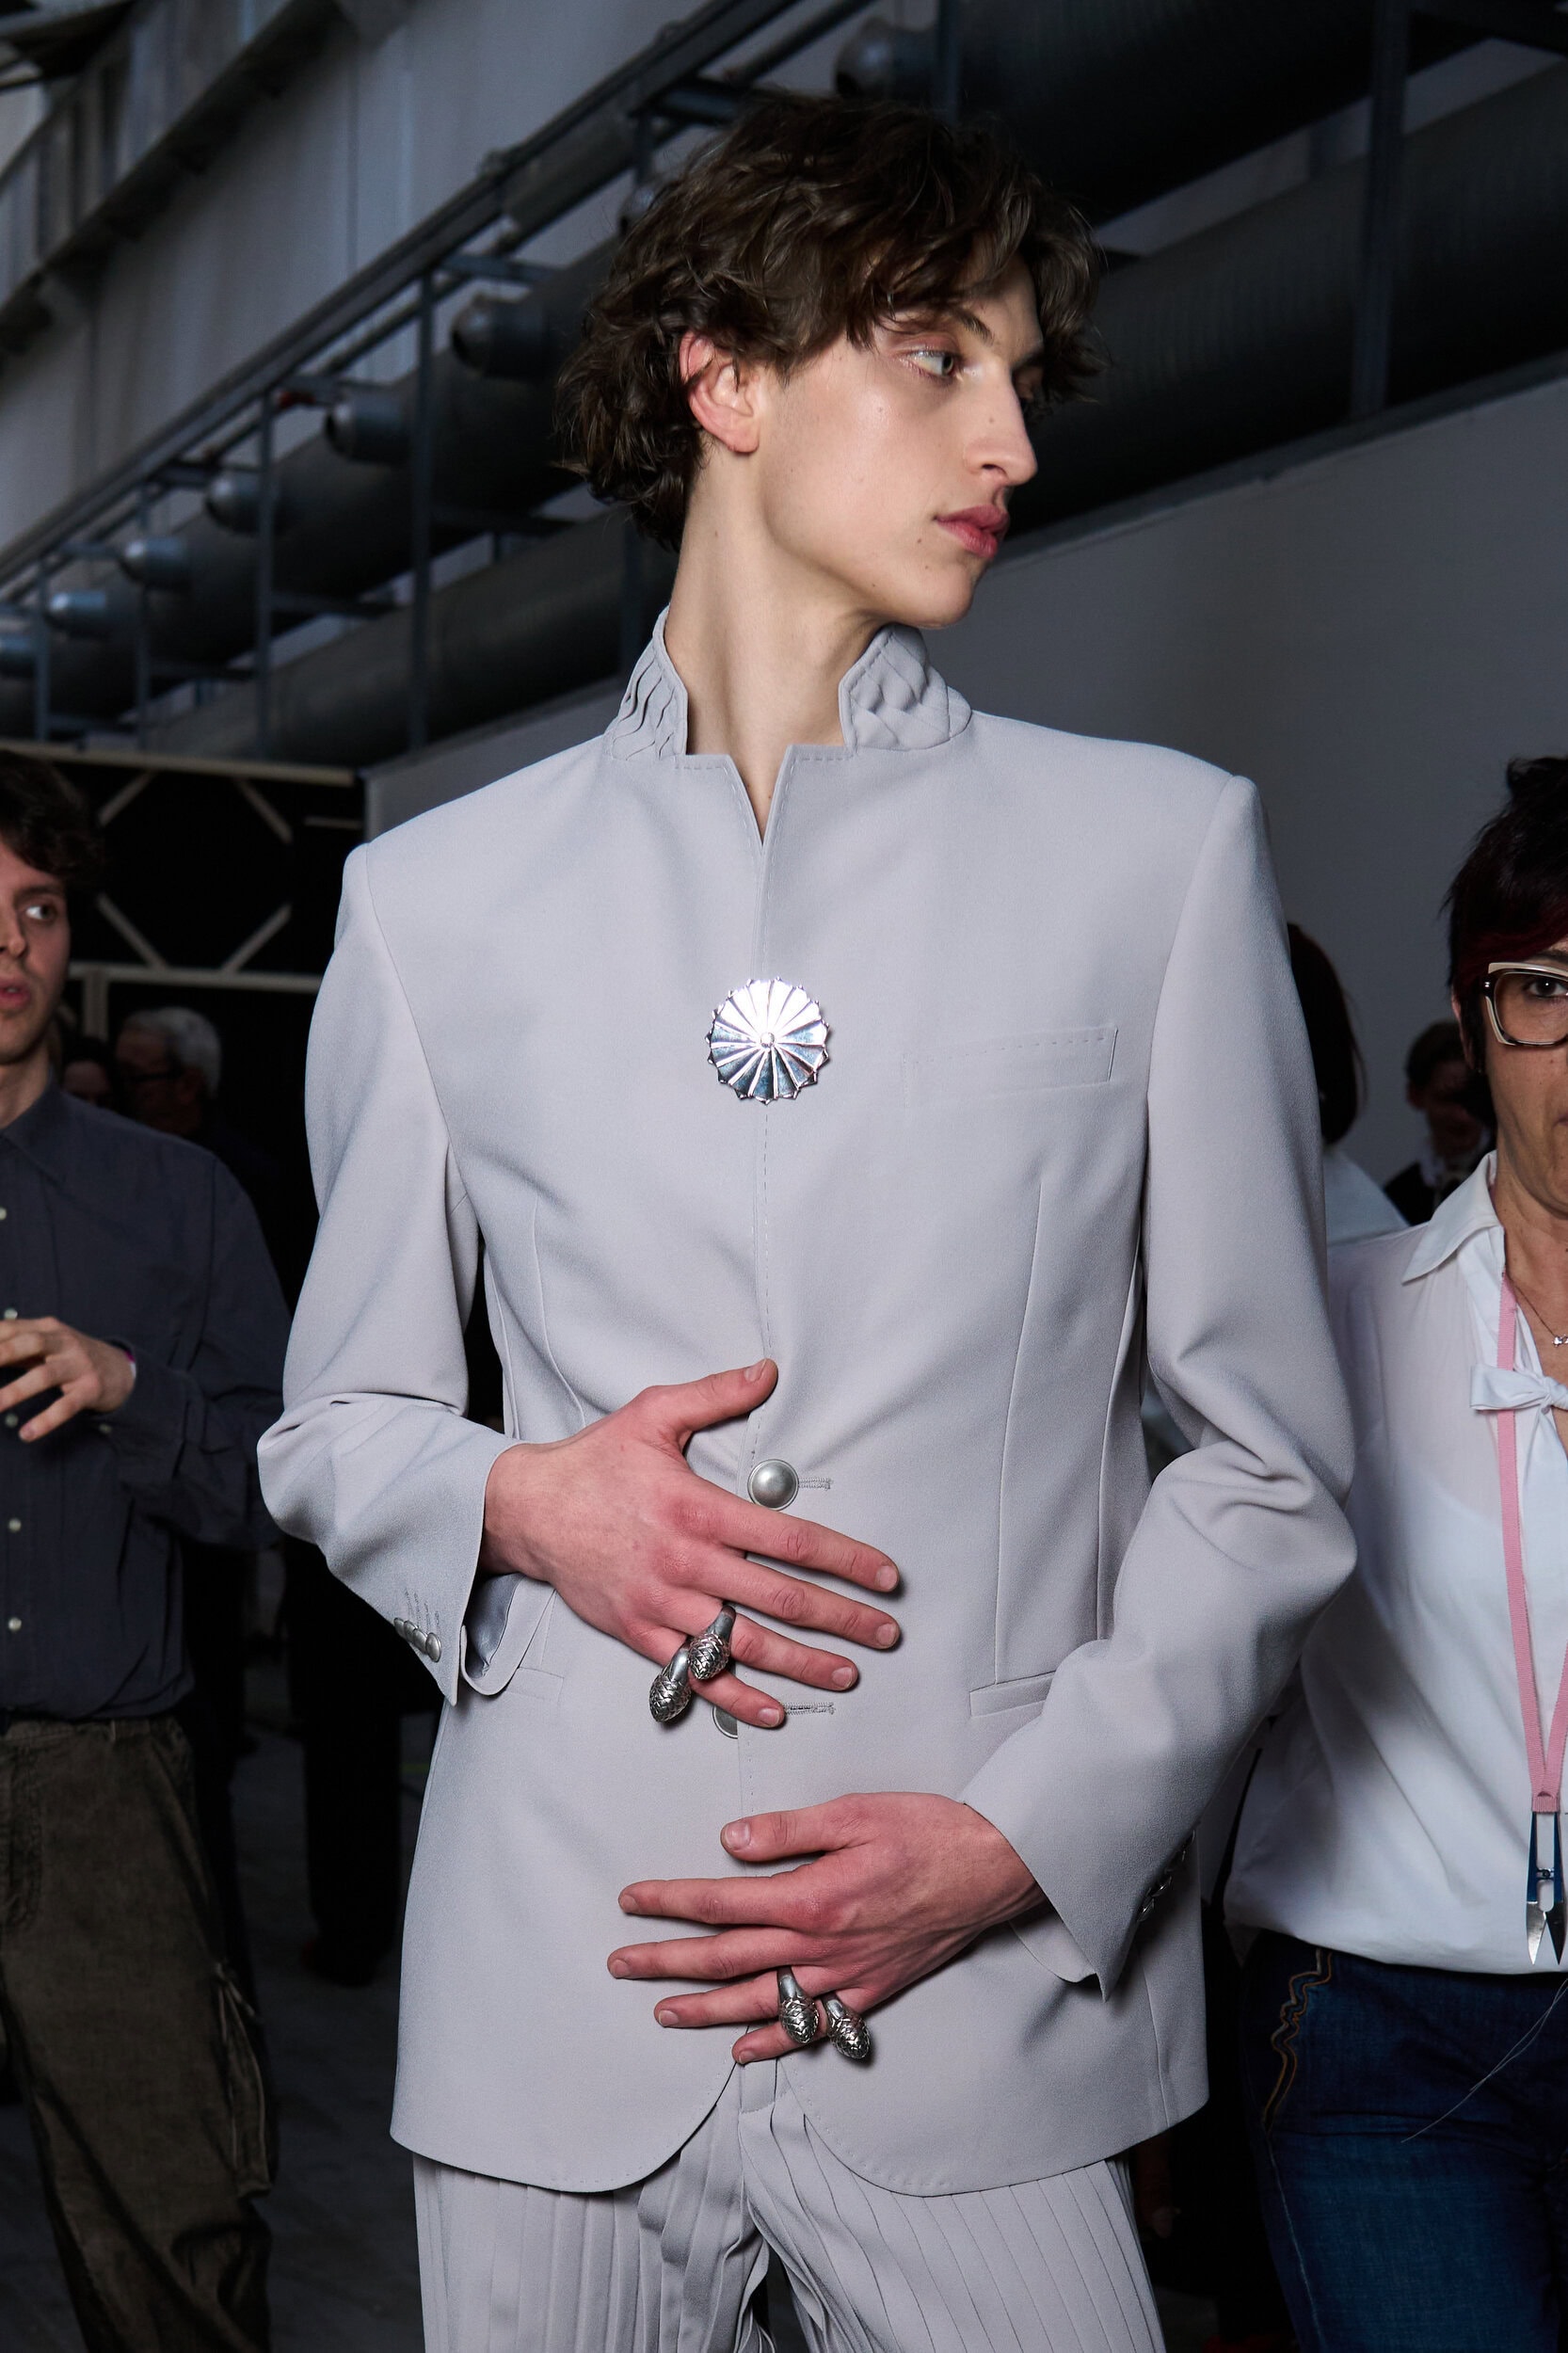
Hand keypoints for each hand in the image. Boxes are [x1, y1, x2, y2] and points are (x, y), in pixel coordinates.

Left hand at [0, 1317, 133, 1439]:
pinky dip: (46, 1420)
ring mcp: (79, 1366)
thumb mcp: (47, 1344)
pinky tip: (27, 1434)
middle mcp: (63, 1343)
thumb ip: (15, 1346)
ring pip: (44, 1376)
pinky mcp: (90, 1390)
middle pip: (28, 1343)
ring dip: (16, 1391)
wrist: (121, 1370)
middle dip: (0, 1354)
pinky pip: (66, 1406)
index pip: (11, 1329)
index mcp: (47, 1329)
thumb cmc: (72, 1357)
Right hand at [479, 1360, 900, 1730]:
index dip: (845, 1560)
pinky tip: (773, 1708)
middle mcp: (687, 1563)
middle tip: (886, 1632)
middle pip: (781, 1600)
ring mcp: (663, 1605)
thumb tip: (768, 1372)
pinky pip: (695, 1674)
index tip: (884, 1576)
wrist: (528, 1509)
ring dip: (803, 1664)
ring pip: (745, 1644)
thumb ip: (716, 1395)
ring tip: (847, 1674)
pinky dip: (736, 1696)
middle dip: (842, 1619)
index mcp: (699, 1510)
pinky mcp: (639, 1633)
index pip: (790, 1541)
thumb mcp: (654, 1413)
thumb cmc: (595, 1462)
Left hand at [607, 1793, 1040, 2059]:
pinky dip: (773, 2043)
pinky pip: (810, 2028)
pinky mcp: (870, 1992)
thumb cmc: (928, 1831)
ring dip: (705, 2009)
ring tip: (662, 2012)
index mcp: (811, 1897)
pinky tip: (742, 2050)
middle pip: (727, 1960)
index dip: (670, 1902)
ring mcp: (845, 1978)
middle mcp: (821, 1948)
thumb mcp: (854, 1811)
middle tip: (621, 1963)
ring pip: (759, 2003)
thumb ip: (787, 1830)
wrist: (993, 1868)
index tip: (631, 1900)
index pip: (721, 1902)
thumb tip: (730, 1841)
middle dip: (667, 1962)